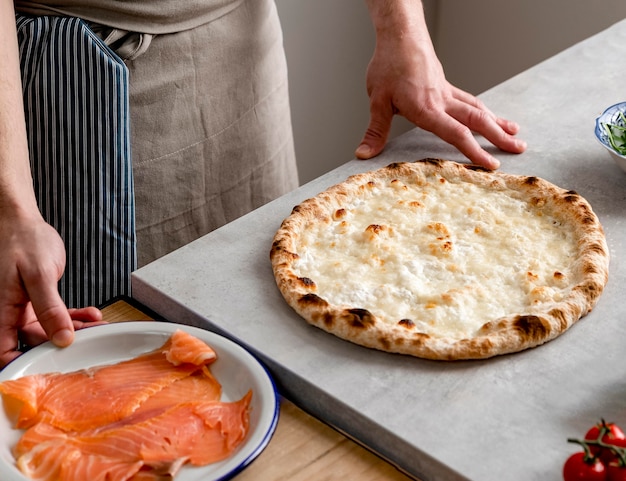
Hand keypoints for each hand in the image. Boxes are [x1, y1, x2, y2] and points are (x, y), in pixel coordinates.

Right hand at [0, 211, 102, 366]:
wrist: (21, 221)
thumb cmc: (22, 240)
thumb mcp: (38, 275)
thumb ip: (49, 308)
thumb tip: (61, 338)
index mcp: (2, 310)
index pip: (5, 352)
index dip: (22, 367)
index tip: (50, 372)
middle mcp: (9, 313)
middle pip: (33, 342)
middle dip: (64, 344)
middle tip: (92, 342)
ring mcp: (22, 308)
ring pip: (49, 330)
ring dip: (75, 329)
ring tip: (99, 325)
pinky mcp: (36, 300)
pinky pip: (54, 316)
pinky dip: (73, 317)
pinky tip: (91, 315)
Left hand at [357, 1, 525, 168]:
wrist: (400, 36)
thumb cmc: (388, 65)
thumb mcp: (377, 100)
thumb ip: (375, 130)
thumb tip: (364, 154)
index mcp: (427, 108)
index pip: (456, 133)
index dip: (473, 151)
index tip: (490, 165)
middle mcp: (442, 101)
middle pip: (477, 120)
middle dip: (498, 137)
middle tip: (519, 149)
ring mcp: (447, 92)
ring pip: (478, 109)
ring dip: (497, 122)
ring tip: (514, 133)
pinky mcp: (446, 86)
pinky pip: (470, 100)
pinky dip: (483, 111)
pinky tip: (490, 117)